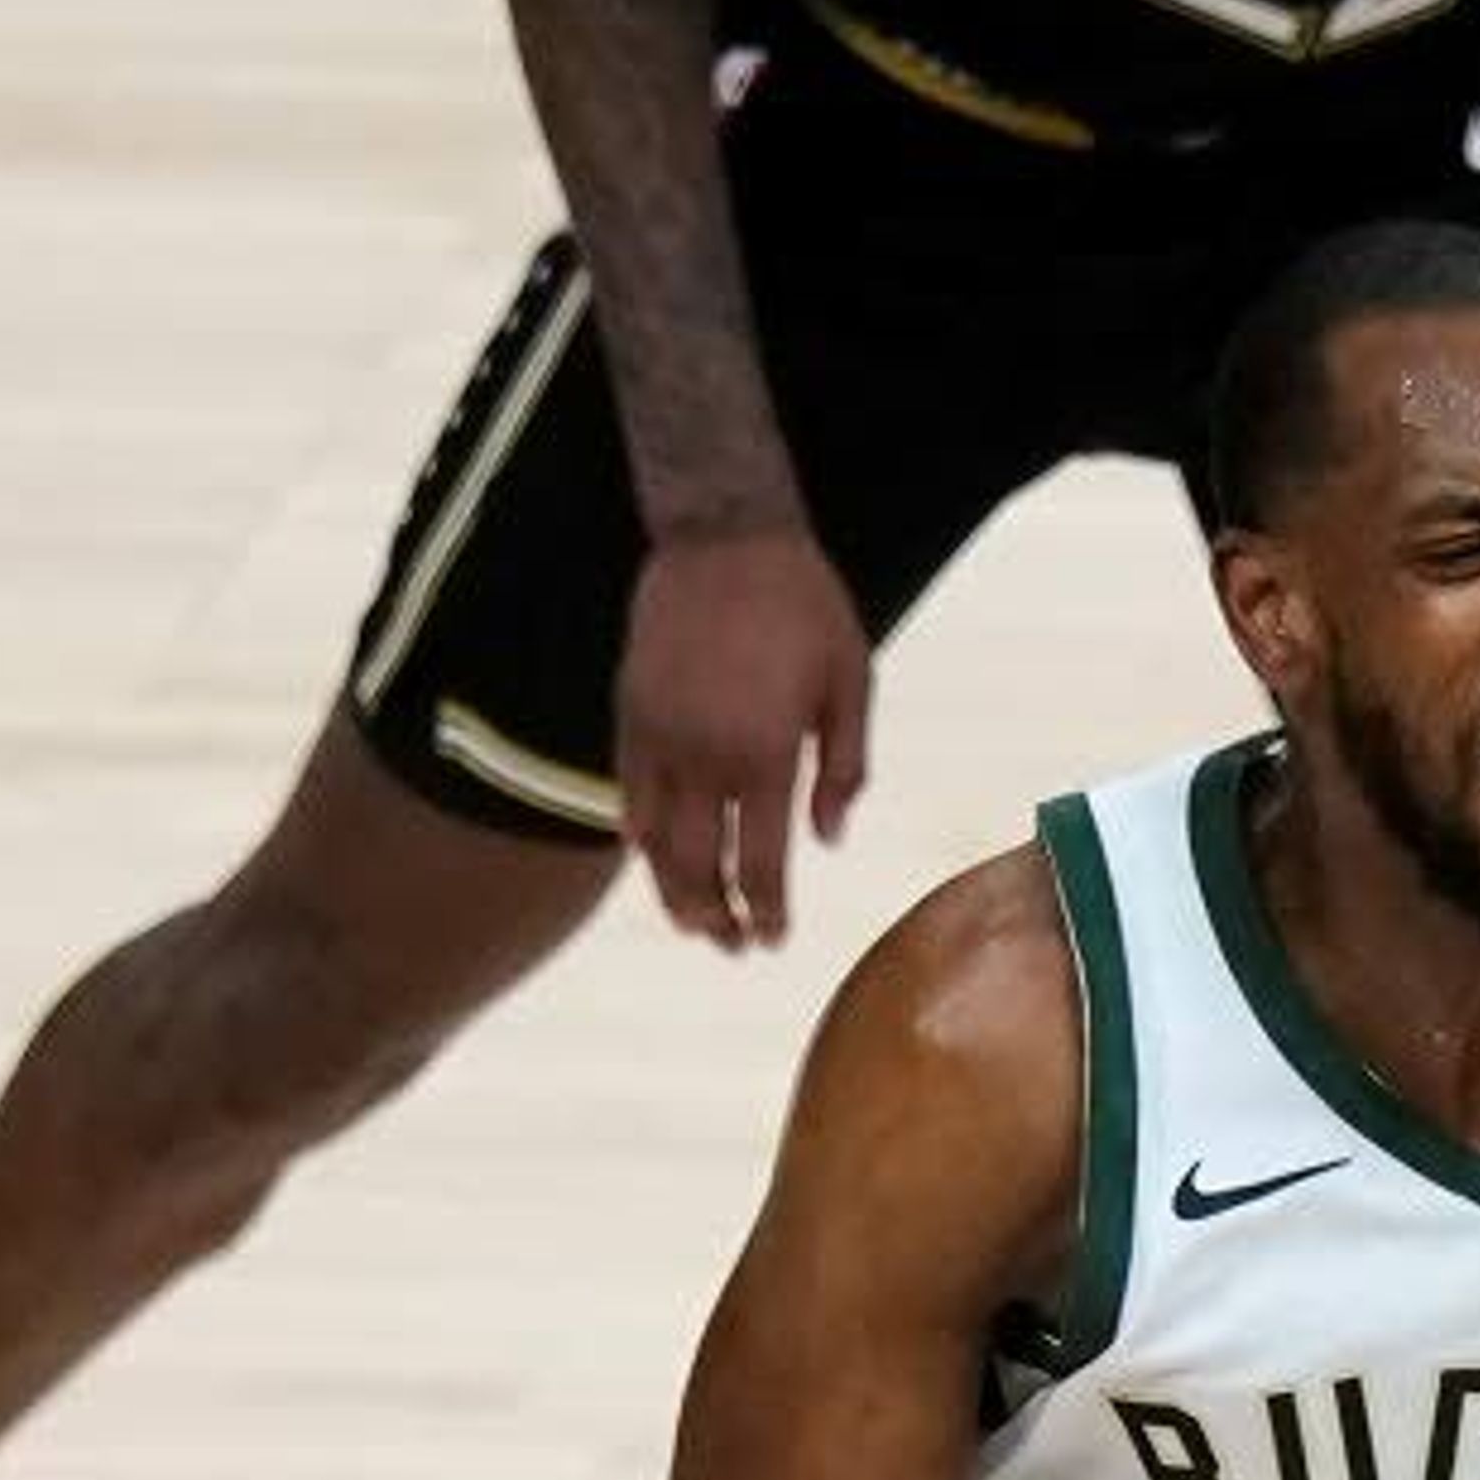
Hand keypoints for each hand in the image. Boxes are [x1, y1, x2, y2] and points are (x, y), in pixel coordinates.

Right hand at [616, 524, 874, 950]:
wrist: (725, 532)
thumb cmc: (803, 605)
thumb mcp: (853, 681)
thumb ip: (844, 767)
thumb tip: (829, 838)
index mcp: (764, 753)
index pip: (758, 863)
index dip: (767, 912)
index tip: (774, 939)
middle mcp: (703, 755)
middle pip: (696, 867)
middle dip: (715, 918)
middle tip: (734, 947)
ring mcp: (658, 735)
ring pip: (652, 841)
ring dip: (671, 891)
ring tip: (693, 921)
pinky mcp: (630, 710)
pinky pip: (626, 792)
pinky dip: (637, 834)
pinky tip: (650, 857)